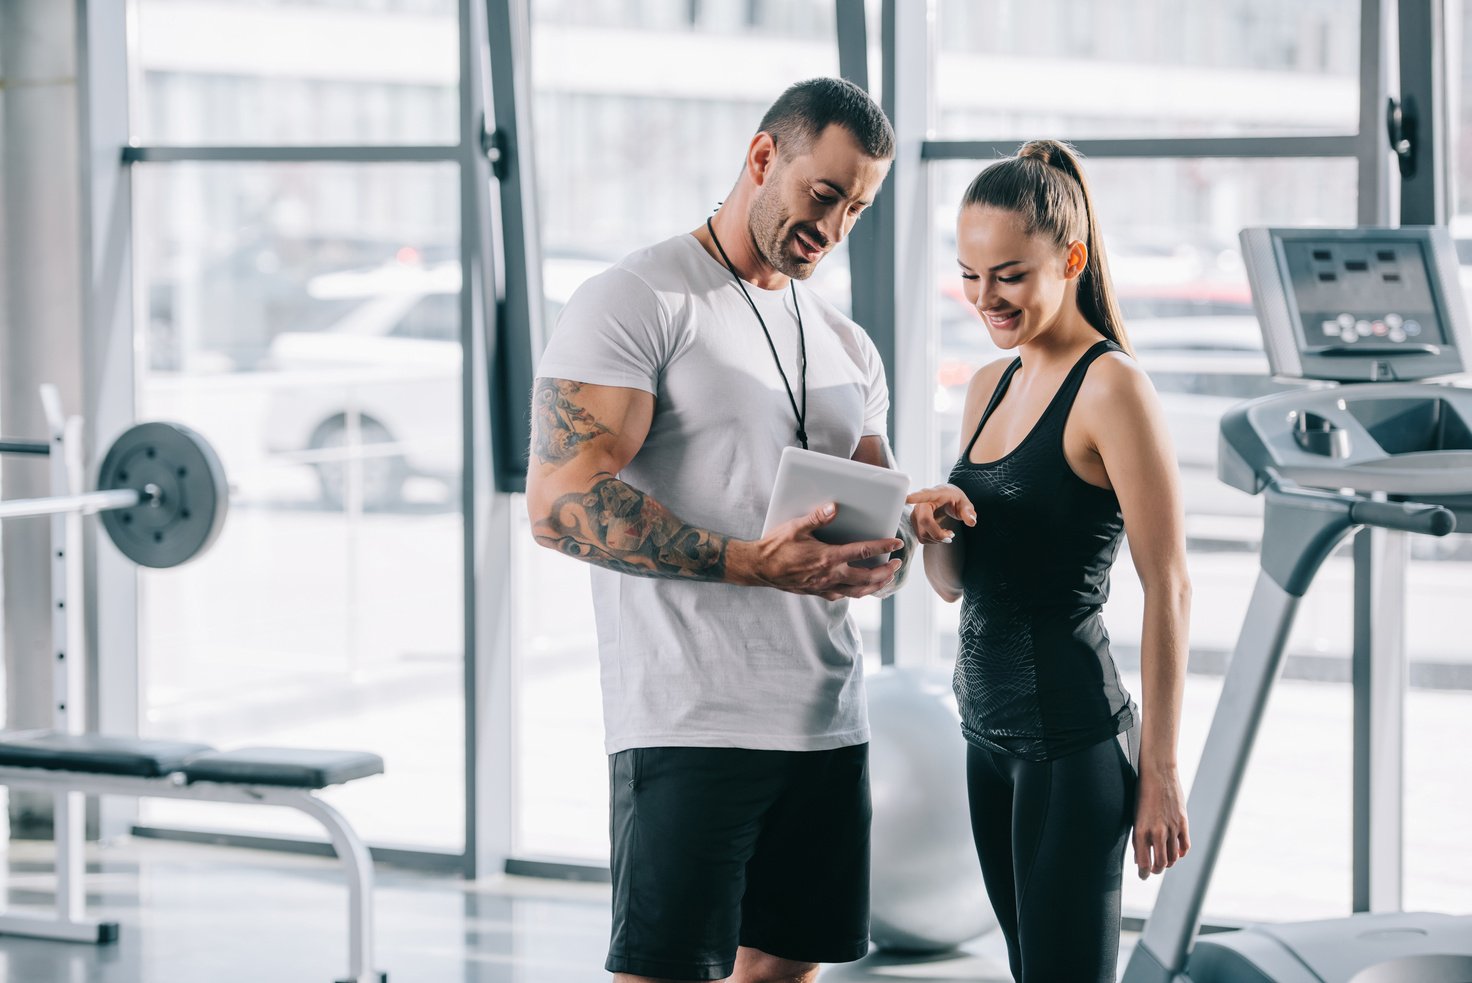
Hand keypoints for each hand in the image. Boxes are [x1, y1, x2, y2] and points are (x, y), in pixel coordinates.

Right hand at [744, 502, 902, 600]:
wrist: (758, 568)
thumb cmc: (775, 546)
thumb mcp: (795, 527)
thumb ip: (817, 517)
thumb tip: (834, 506)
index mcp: (827, 557)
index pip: (862, 552)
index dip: (882, 546)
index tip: (897, 544)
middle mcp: (829, 575)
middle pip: (866, 577)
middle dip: (885, 571)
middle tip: (897, 564)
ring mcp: (824, 587)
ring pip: (857, 591)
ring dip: (875, 585)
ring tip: (886, 578)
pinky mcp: (817, 592)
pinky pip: (843, 595)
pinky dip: (856, 592)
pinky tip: (859, 587)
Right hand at [905, 484, 976, 544]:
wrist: (945, 499)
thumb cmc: (954, 500)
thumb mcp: (965, 504)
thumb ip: (969, 512)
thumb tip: (971, 521)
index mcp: (935, 494)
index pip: (924, 495)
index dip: (915, 497)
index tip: (907, 498)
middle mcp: (921, 503)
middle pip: (925, 522)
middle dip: (938, 534)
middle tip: (952, 535)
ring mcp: (915, 514)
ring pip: (922, 533)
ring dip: (937, 539)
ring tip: (948, 533)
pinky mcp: (914, 523)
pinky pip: (921, 537)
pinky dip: (932, 540)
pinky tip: (940, 533)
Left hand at [1133, 765, 1189, 879]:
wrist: (1158, 773)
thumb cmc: (1142, 793)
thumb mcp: (1134, 816)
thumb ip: (1138, 838)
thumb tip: (1139, 859)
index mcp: (1141, 830)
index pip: (1143, 862)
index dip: (1143, 873)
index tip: (1142, 876)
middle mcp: (1157, 832)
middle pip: (1160, 864)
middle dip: (1156, 870)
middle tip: (1153, 870)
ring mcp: (1172, 828)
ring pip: (1173, 858)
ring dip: (1168, 863)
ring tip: (1163, 862)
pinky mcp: (1183, 823)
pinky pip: (1184, 847)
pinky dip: (1180, 853)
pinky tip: (1175, 852)